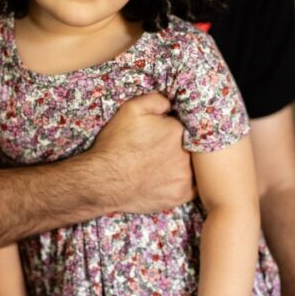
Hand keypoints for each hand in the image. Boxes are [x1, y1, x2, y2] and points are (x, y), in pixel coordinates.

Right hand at [91, 93, 194, 212]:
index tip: (160, 135)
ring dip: (181, 165)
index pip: (183, 126)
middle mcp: (186, 154)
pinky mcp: (180, 196)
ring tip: (160, 166)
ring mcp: (184, 177)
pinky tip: (167, 180)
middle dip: (178, 147)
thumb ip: (156, 100)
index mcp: (177, 130)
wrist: (102, 181)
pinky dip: (182, 183)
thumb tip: (171, 104)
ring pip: (191, 167)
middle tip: (158, 152)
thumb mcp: (130, 110)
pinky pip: (192, 188)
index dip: (172, 130)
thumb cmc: (114, 145)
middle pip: (189, 147)